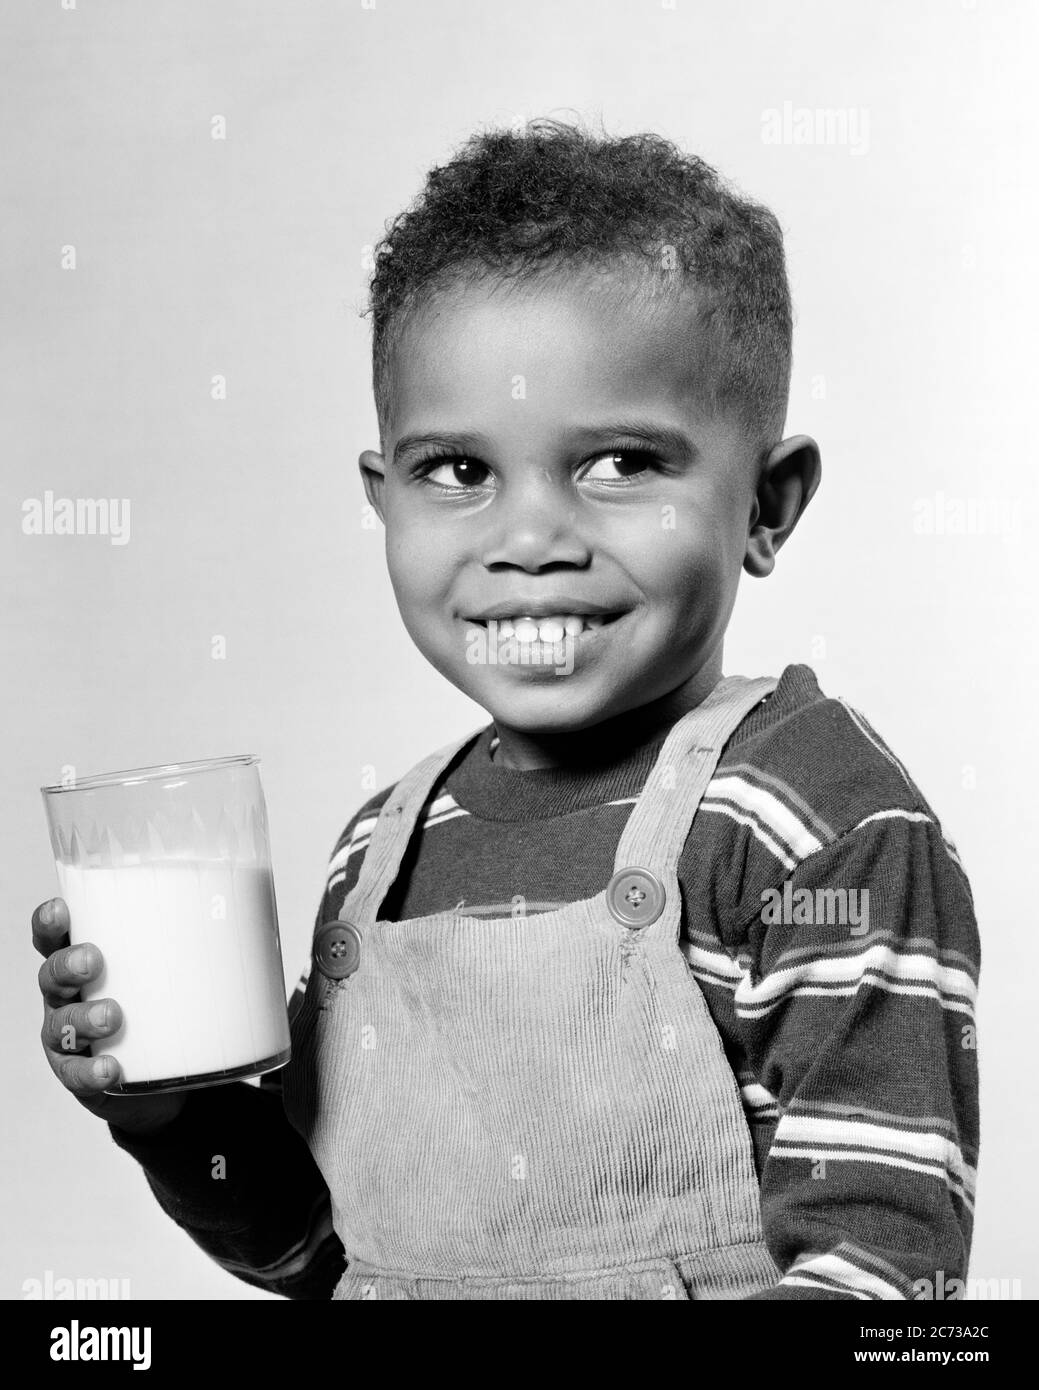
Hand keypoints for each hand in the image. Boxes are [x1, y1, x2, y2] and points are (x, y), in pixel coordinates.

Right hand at [34, 896, 186, 1135]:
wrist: (161, 1081)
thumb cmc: (163, 1009)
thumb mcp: (174, 973)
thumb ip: (200, 945)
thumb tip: (260, 918)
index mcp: (85, 960)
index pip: (55, 934)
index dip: (50, 920)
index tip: (63, 909)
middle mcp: (68, 995)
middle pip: (51, 973)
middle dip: (67, 964)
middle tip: (94, 960)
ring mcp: (68, 1037)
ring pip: (60, 1023)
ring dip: (83, 1019)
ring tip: (113, 1017)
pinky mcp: (80, 1075)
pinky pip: (76, 1074)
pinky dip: (92, 1071)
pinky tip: (111, 1068)